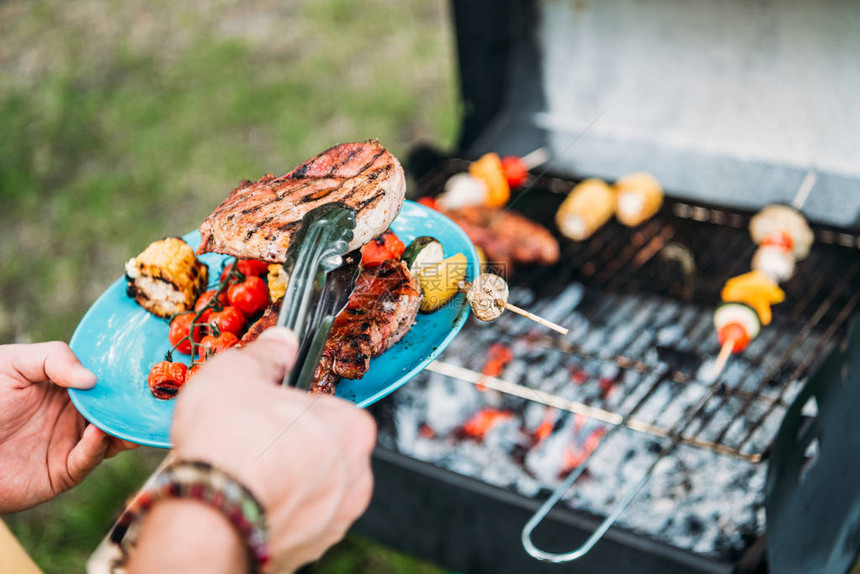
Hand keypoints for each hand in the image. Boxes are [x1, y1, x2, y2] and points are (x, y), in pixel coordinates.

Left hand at [0, 342, 137, 511]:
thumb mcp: (11, 364)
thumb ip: (52, 358)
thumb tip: (92, 378)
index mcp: (68, 386)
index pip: (107, 379)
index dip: (125, 374)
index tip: (145, 367)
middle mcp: (76, 414)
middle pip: (117, 408)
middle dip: (135, 402)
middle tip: (153, 394)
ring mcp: (71, 442)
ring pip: (112, 436)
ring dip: (124, 427)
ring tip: (130, 415)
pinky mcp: (64, 471)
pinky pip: (88, 459)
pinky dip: (97, 447)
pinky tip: (96, 432)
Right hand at [171, 327, 375, 572]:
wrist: (208, 516)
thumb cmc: (230, 446)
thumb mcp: (239, 374)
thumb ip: (266, 355)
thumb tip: (280, 342)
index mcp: (351, 429)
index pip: (326, 408)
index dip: (290, 407)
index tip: (266, 409)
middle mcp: (354, 478)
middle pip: (319, 451)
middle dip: (288, 446)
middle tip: (248, 442)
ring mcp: (333, 520)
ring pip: (306, 490)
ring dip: (280, 482)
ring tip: (240, 476)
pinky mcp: (307, 551)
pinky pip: (291, 523)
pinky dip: (270, 514)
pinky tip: (242, 503)